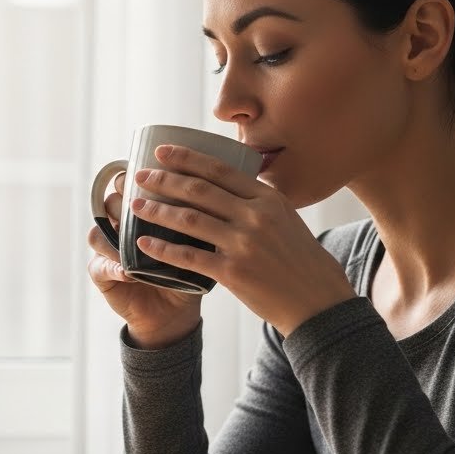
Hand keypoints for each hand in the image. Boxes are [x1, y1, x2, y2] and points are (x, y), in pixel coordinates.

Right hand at [87, 172, 202, 348]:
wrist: (176, 311)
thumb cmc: (191, 270)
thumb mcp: (197, 240)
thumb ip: (199, 216)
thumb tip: (217, 189)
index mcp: (141, 211)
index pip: (128, 184)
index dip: (133, 177)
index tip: (152, 177)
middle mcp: (119, 225)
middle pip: (110, 202)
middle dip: (121, 201)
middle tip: (138, 205)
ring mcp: (108, 249)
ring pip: (98, 231)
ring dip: (114, 234)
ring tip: (134, 241)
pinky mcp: (101, 273)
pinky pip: (100, 265)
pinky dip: (114, 267)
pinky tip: (129, 273)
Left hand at [127, 144, 356, 336]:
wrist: (318, 302)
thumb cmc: (301, 261)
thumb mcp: (286, 219)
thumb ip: (258, 202)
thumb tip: (226, 186)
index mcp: (268, 198)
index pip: (220, 169)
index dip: (187, 158)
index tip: (162, 151)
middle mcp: (255, 216)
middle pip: (199, 189)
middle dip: (164, 179)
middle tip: (139, 175)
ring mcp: (244, 244)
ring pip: (189, 219)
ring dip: (157, 210)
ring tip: (136, 206)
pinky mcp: (233, 273)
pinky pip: (189, 256)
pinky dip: (162, 249)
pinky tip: (144, 244)